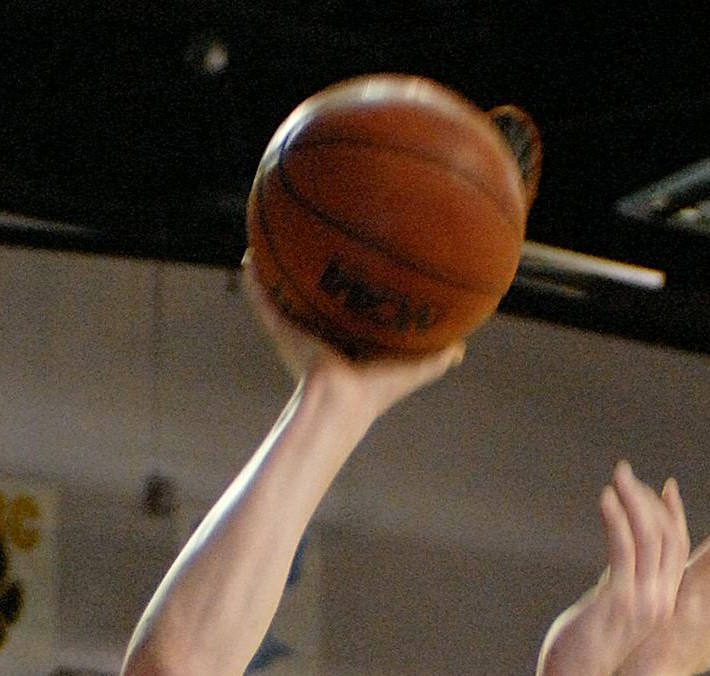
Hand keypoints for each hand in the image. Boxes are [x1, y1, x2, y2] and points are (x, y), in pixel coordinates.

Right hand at [242, 257, 463, 420]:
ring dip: (277, 275)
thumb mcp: (414, 370)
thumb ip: (436, 360)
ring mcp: (299, 335)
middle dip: (313, 278)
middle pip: (315, 302)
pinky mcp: (282, 334)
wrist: (342, 401)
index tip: (355, 265)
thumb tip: (462, 350)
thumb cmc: (378, 389)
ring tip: (271, 240)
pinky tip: (247, 259)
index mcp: (350, 344)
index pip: (350, 314)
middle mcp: (323, 337)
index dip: (352, 293)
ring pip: (285, 299)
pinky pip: (264, 304)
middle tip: (312, 245)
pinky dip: (254, 285)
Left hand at [536, 463, 690, 675]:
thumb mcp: (608, 615)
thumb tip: (613, 573)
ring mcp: (641, 601)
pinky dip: (616, 519)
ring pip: (649, 537)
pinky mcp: (618, 599)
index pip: (678, 552)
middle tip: (626, 472)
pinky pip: (623, 548)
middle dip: (649, 500)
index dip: (673, 517)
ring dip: (632, 502)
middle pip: (668, 538)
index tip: (665, 487)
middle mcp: (658, 601)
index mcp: (660, 605)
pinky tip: (606, 499)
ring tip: (617, 477)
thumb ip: (617, 590)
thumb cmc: (580, 656)